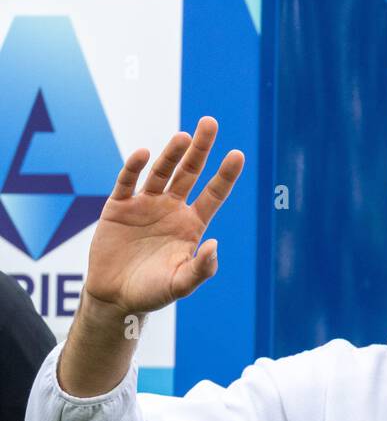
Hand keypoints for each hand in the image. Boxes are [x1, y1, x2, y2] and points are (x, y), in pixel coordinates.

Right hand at [83, 116, 243, 314]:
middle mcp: (171, 209)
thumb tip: (214, 244)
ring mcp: (145, 204)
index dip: (225, 175)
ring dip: (172, 154)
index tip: (238, 155)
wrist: (115, 297)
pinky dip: (133, 167)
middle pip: (189, 172)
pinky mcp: (119, 206)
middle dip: (200, 149)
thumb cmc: (152, 293)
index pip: (213, 194)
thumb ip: (200, 268)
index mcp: (191, 225)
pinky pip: (127, 181)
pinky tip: (142, 154)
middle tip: (210, 123)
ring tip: (183, 137)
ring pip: (161, 172)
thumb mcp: (180, 284)